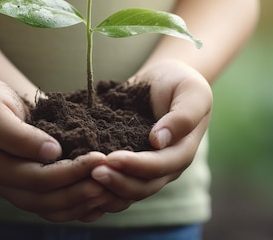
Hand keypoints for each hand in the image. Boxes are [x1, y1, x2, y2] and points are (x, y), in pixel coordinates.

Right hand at [0, 69, 109, 221]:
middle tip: (113, 177)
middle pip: (46, 201)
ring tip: (109, 190)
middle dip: (80, 191)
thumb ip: (17, 135)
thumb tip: (52, 153)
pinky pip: (48, 201)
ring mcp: (11, 184)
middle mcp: (2, 183)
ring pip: (48, 207)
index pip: (38, 180)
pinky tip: (94, 194)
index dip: (70, 173)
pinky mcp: (21, 178)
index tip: (99, 157)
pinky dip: (72, 202)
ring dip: (79, 202)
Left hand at [91, 59, 211, 211]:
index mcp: (182, 152)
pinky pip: (115, 184)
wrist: (165, 80)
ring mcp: (146, 170)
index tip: (112, 158)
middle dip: (117, 181)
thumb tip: (159, 141)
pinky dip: (100, 188)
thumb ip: (182, 116)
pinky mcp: (129, 166)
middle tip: (92, 172)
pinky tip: (81, 181)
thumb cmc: (180, 83)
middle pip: (142, 187)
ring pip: (127, 193)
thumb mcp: (192, 92)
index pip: (160, 167)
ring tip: (85, 178)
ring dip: (107, 189)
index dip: (136, 166)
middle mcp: (165, 167)